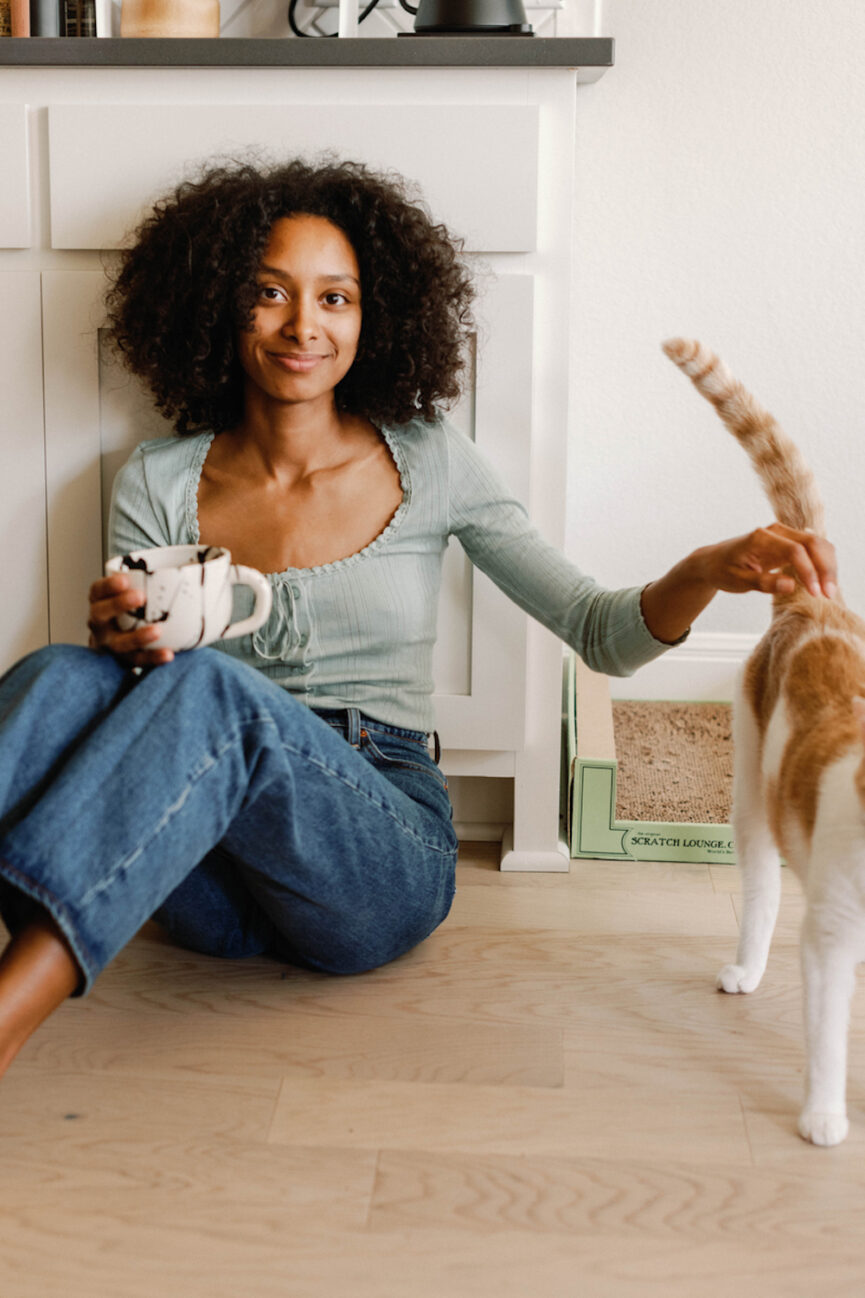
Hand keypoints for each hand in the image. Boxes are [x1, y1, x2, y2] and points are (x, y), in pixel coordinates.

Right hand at [87, 574, 174, 666]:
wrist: (121, 644)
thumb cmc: (131, 610)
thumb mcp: (132, 591)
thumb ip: (150, 579)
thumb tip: (194, 562)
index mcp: (100, 602)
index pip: (98, 591)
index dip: (108, 585)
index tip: (125, 579)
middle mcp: (100, 623)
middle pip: (100, 614)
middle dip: (118, 605)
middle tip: (140, 597)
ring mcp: (110, 644)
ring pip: (118, 643)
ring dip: (137, 637)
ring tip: (157, 631)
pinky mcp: (124, 661)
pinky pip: (137, 661)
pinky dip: (152, 658)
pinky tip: (168, 654)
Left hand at [695, 523, 837, 599]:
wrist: (713, 561)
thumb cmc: (722, 570)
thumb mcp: (737, 581)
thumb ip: (763, 582)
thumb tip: (790, 586)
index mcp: (761, 538)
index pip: (795, 550)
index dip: (808, 571)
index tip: (815, 593)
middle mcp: (776, 531)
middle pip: (812, 542)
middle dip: (825, 568)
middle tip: (829, 594)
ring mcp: (784, 535)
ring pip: (817, 544)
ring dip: (827, 566)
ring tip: (828, 592)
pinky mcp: (789, 543)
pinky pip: (813, 549)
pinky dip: (822, 564)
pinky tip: (823, 583)